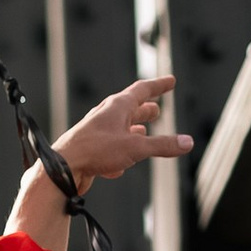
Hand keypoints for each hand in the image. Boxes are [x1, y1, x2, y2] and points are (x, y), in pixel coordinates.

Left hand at [6, 76, 193, 250]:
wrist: (63, 169)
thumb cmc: (95, 151)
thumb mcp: (136, 147)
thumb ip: (163, 145)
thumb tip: (187, 142)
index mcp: (117, 107)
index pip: (142, 90)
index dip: (159, 86)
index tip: (170, 81)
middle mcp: (105, 117)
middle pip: (129, 109)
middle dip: (145, 110)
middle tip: (156, 109)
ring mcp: (96, 134)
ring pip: (119, 129)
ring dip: (132, 130)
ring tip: (142, 132)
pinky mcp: (89, 152)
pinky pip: (108, 151)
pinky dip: (118, 156)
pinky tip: (120, 167)